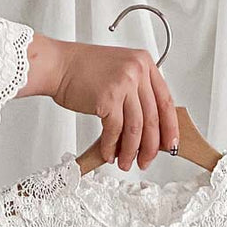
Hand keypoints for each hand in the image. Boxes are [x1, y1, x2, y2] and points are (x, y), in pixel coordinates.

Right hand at [18, 34, 178, 170]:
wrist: (57, 65)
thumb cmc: (83, 70)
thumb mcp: (120, 71)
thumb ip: (138, 92)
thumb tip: (150, 128)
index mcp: (144, 63)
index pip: (166, 101)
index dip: (170, 128)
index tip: (170, 145)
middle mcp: (137, 71)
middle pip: (152, 118)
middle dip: (150, 146)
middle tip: (146, 160)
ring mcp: (123, 84)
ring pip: (135, 128)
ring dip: (130, 151)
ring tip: (126, 163)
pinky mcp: (107, 98)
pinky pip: (115, 131)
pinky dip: (111, 147)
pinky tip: (109, 154)